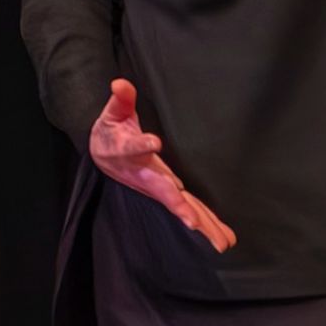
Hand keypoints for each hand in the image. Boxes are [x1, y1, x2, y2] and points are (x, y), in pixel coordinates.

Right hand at [88, 79, 235, 252]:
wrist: (102, 154)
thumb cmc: (112, 132)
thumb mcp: (114, 113)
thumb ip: (120, 99)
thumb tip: (120, 82)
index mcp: (129, 150)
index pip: (135, 145)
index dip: (143, 143)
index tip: (153, 141)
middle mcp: (145, 174)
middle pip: (162, 191)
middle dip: (178, 206)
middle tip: (193, 223)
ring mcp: (157, 186)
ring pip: (180, 207)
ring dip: (200, 224)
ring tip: (220, 243)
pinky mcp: (168, 192)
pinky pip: (189, 209)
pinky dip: (206, 224)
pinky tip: (223, 239)